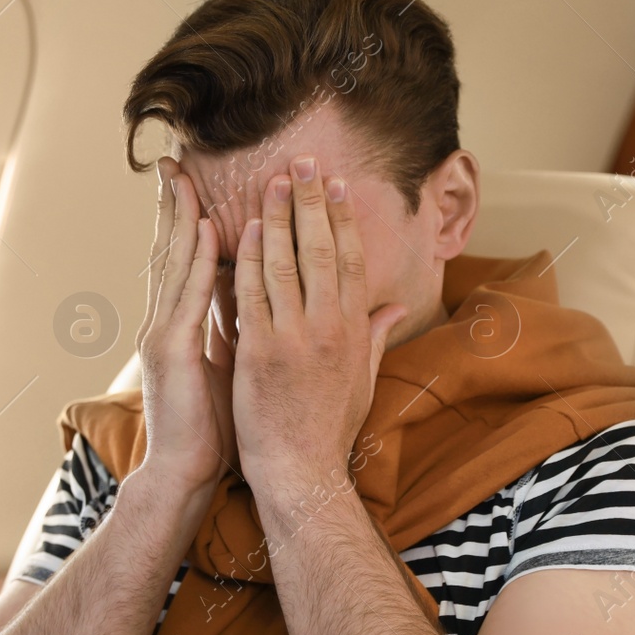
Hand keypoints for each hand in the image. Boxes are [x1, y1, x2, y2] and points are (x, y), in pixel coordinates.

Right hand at [134, 156, 236, 498]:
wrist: (184, 474)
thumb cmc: (211, 427)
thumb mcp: (228, 366)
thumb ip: (232, 328)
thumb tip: (250, 300)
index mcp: (178, 327)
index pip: (182, 264)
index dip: (186, 222)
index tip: (193, 184)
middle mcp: (165, 323)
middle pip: (169, 253)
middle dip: (172, 206)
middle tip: (175, 162)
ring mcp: (163, 334)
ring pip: (172, 264)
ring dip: (181, 218)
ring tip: (183, 177)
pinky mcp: (172, 351)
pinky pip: (187, 296)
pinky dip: (196, 260)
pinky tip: (205, 230)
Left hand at [231, 155, 406, 496]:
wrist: (302, 471)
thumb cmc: (329, 429)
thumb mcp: (363, 379)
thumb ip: (376, 336)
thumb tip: (394, 307)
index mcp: (355, 331)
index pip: (353, 260)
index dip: (344, 218)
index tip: (335, 184)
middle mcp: (330, 329)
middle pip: (323, 250)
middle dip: (311, 202)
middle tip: (302, 162)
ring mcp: (294, 339)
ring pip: (285, 264)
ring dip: (276, 218)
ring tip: (270, 182)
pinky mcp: (259, 353)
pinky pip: (250, 294)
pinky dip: (245, 259)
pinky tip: (239, 230)